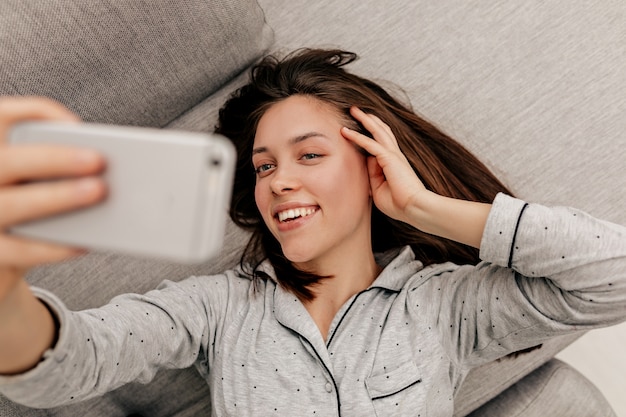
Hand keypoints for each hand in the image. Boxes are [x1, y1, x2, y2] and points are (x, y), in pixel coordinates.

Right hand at [0, 96, 105, 295]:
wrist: (2, 252)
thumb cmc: (28, 201)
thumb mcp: (34, 176)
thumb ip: (54, 162)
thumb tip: (102, 162)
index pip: (4, 116)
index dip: (39, 114)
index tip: (77, 125)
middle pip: (9, 161)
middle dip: (54, 158)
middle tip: (98, 160)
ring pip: (12, 204)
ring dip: (58, 197)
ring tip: (98, 191)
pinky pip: (19, 250)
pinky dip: (54, 247)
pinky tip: (84, 242)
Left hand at [341, 106, 429, 224]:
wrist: (414, 208)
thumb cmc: (399, 204)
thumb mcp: (379, 190)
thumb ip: (372, 177)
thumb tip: (365, 165)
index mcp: (393, 164)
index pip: (378, 146)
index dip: (366, 138)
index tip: (354, 132)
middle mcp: (394, 156)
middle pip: (381, 131)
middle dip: (370, 120)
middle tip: (357, 110)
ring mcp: (393, 155)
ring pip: (377, 131)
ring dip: (365, 120)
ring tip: (354, 110)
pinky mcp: (389, 158)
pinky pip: (370, 144)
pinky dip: (357, 136)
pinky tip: (345, 131)